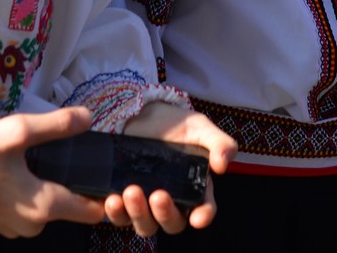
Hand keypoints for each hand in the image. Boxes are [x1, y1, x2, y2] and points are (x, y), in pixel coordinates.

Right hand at [0, 106, 109, 236]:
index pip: (90, 212)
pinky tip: (6, 174)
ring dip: (37, 187)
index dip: (100, 195)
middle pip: (63, 206)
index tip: (102, 175)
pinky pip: (16, 210)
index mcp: (45, 206)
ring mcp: (10, 230)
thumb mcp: (19, 132)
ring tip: (27, 161)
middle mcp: (31, 226)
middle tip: (56, 155)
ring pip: (38, 208)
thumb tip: (89, 118)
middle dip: (63, 183)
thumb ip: (57, 125)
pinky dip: (17, 194)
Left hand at [107, 102, 237, 235]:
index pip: (203, 209)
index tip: (198, 217)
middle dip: (166, 214)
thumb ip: (218, 142)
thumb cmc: (174, 123)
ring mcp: (146, 203)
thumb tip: (223, 165)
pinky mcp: (123, 200)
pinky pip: (119, 217)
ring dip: (139, 214)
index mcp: (195, 187)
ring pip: (145, 225)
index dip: (203, 215)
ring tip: (131, 191)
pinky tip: (112, 198)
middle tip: (158, 194)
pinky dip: (116, 212)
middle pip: (172, 223)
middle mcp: (172, 201)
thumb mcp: (199, 127)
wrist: (139, 112)